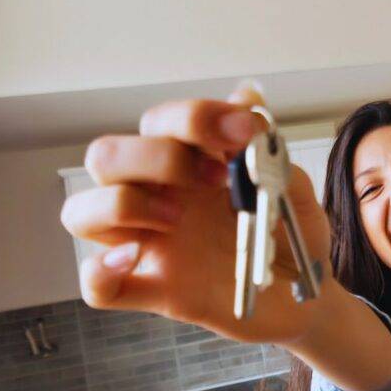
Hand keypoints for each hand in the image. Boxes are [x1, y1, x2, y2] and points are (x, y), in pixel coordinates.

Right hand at [60, 85, 332, 343]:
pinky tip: (131, 262)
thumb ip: (269, 150)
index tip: (245, 131)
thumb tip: (248, 95)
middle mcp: (159, 197)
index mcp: (190, 164)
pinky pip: (98, 288)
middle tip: (215, 178)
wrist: (309, 296)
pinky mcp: (156, 291)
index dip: (195, 117)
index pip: (160, 122)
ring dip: (121, 204)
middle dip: (155, 156)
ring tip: (175, 218)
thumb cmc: (293, 239)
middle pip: (106, 156)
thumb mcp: (293, 192)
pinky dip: (98, 274)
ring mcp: (152, 244)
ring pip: (81, 212)